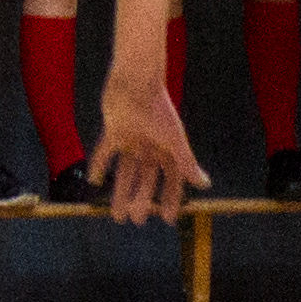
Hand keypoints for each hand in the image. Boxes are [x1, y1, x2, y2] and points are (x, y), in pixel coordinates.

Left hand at [92, 67, 207, 222]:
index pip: (172, 179)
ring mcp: (132, 139)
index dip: (171, 198)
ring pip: (127, 171)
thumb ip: (187, 163)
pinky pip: (106, 152)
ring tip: (117, 215)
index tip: (167, 218)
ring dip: (122, 192)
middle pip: (147, 179)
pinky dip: (100, 165)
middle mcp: (151, 146)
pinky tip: (95, 182)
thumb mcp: (174, 140)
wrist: (135, 81)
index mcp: (169, 147)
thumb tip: (205, 185)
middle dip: (142, 199)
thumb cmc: (158, 109)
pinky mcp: (114, 131)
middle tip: (136, 220)